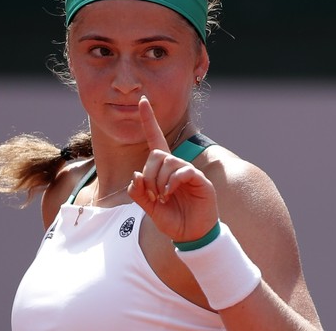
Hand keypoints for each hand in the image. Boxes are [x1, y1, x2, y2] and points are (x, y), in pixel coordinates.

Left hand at [127, 96, 219, 241]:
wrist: (191, 235)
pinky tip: (170, 193)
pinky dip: (172, 182)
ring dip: (159, 181)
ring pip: (168, 162)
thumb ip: (138, 192)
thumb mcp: (149, 208)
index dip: (148, 120)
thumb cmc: (172, 219)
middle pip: (157, 154)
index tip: (142, 100)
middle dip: (149, 174)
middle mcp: (176, 166)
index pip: (155, 138)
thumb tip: (136, 174)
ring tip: (162, 197)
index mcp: (162, 170)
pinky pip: (183, 171)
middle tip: (152, 194)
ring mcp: (188, 171)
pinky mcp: (199, 179)